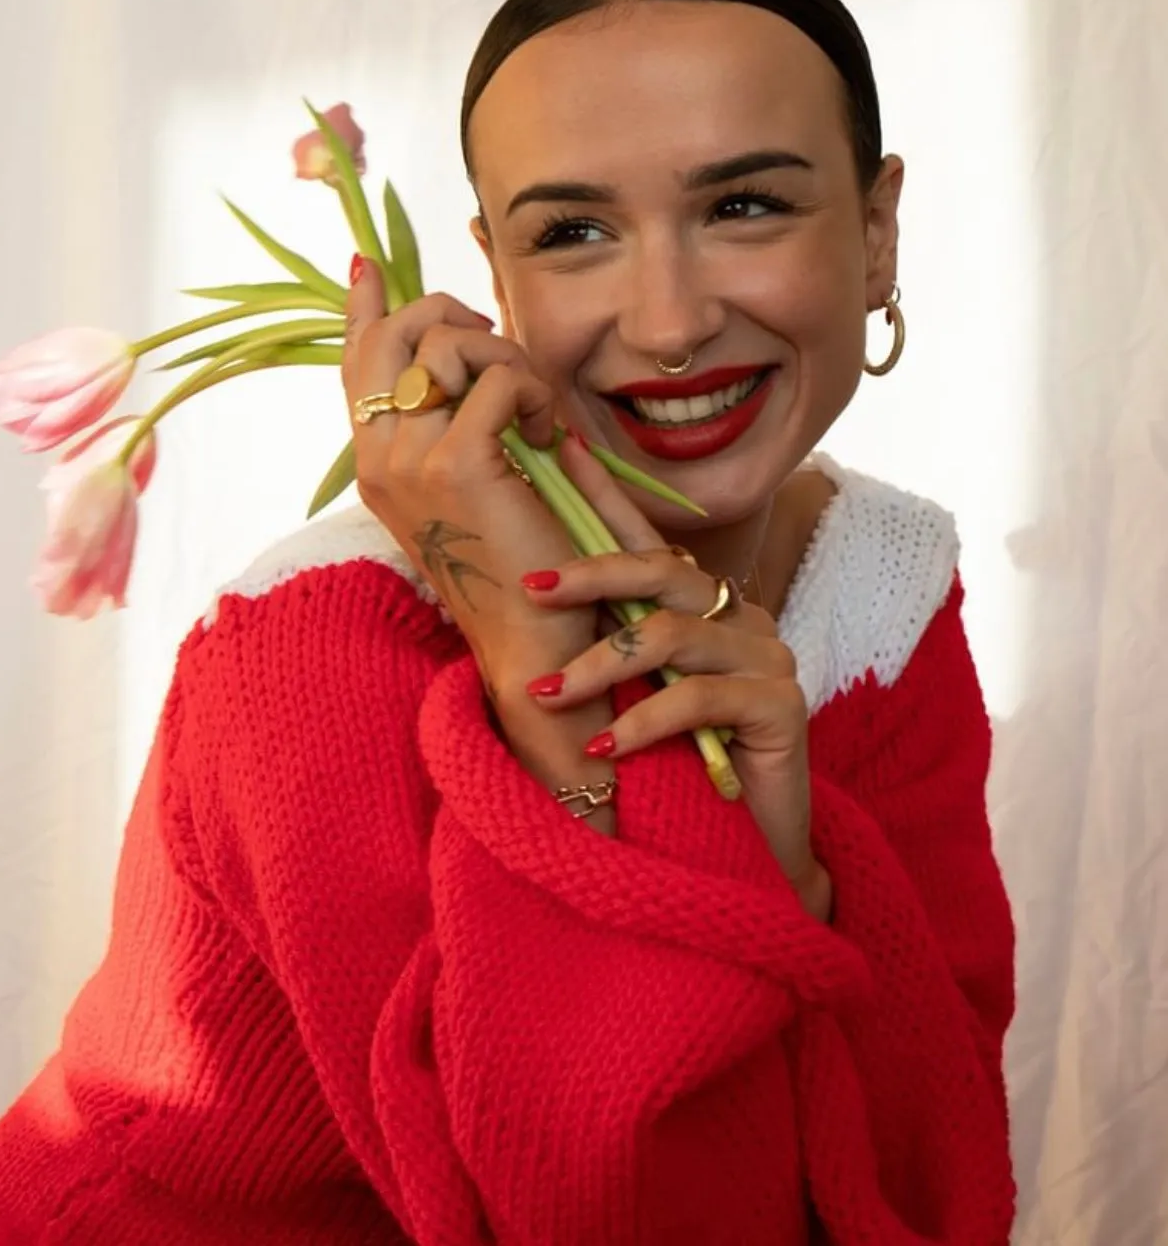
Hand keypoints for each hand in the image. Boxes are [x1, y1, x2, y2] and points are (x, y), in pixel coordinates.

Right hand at [342, 259, 607, 790]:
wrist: (529, 641)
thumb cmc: (516, 565)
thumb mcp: (470, 486)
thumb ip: (453, 426)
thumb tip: (459, 366)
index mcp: (374, 460)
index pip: (355, 362)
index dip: (364, 308)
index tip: (365, 265)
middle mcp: (378, 456)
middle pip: (398, 333)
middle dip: (455, 315)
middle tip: (499, 342)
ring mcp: (408, 459)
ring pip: (448, 344)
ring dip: (505, 356)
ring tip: (535, 409)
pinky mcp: (457, 464)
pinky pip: (498, 381)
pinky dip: (533, 394)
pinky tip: (549, 437)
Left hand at [521, 441, 831, 917]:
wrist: (741, 855)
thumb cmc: (674, 773)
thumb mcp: (628, 696)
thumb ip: (602, 644)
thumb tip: (524, 594)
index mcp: (700, 607)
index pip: (646, 539)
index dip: (604, 495)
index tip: (556, 449)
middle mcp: (738, 618)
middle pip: (661, 572)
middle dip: (589, 576)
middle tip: (529, 588)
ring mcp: (766, 657)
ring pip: (670, 636)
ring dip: (599, 666)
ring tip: (549, 697)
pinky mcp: (781, 705)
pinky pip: (698, 698)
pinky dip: (641, 721)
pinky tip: (604, 749)